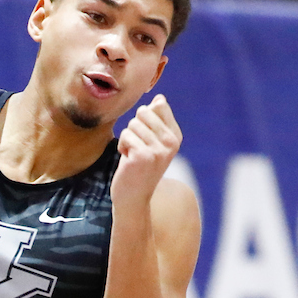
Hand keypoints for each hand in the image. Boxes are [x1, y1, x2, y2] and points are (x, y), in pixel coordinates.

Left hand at [111, 95, 181, 209]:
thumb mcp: (153, 143)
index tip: (147, 138)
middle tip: (137, 148)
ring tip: (133, 156)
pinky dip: (121, 147)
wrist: (133, 199)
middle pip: (143, 112)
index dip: (145, 119)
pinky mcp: (142, 156)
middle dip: (134, 128)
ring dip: (127, 139)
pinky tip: (128, 161)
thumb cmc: (140, 168)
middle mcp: (171, 143)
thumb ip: (157, 121)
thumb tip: (159, 98)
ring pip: (132, 124)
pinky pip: (125, 135)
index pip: (159, 105)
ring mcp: (158, 150)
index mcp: (176, 137)